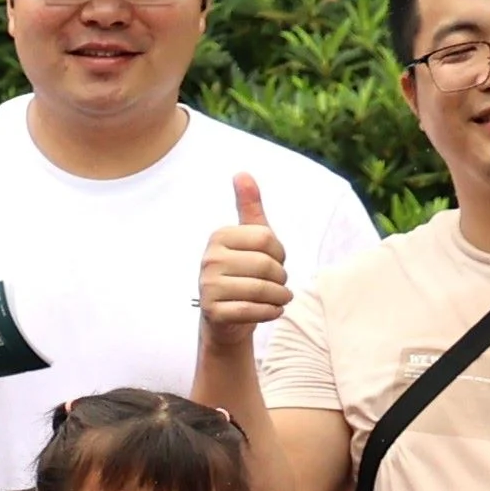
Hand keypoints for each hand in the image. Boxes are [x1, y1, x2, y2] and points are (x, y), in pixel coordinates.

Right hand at [195, 173, 287, 333]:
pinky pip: (252, 310)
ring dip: (280, 297)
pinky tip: (273, 311)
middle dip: (282, 278)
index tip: (275, 261)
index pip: (267, 238)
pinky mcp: (213, 312)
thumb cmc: (244, 272)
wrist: (227, 317)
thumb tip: (242, 173)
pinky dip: (270, 312)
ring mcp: (208, 286)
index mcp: (218, 236)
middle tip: (280, 284)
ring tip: (281, 298)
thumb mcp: (250, 238)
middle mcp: (209, 259)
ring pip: (261, 289)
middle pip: (266, 265)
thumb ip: (250, 207)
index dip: (280, 253)